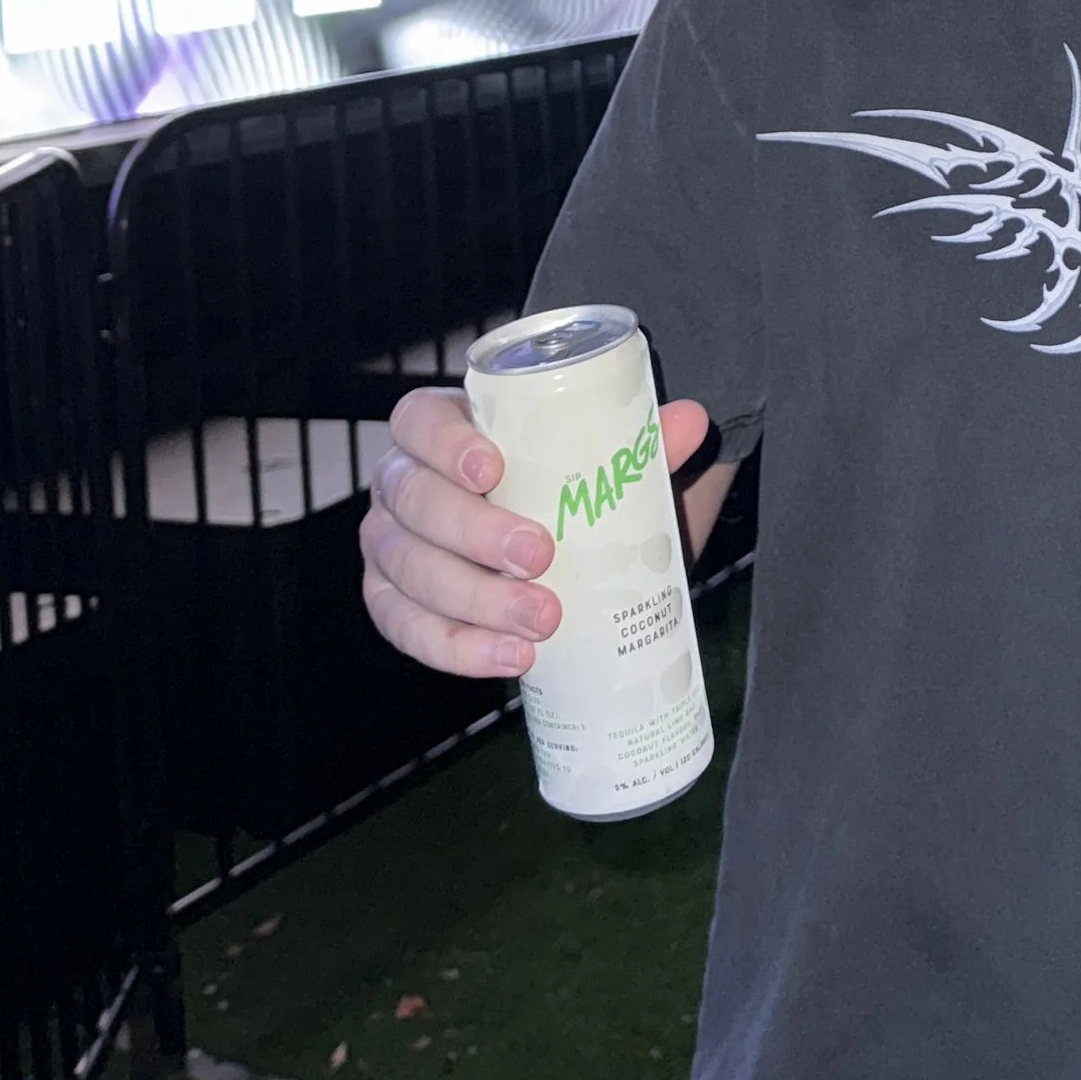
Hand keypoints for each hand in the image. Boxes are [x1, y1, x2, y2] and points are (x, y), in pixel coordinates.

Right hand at [359, 383, 709, 679]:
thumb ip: (635, 443)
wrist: (542, 548)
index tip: (494, 470)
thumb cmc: (556, 488)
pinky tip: (508, 659)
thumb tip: (691, 421)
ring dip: (474, 601)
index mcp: (439, 429)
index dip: (444, 443)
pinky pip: (405, 629)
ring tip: (540, 625)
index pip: (417, 420)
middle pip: (414, 502)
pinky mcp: (391, 603)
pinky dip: (454, 649)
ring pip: (407, 572)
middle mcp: (401, 483)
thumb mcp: (593, 463)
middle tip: (540, 557)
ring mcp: (389, 545)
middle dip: (473, 532)